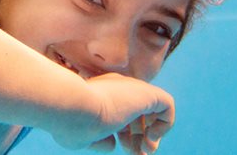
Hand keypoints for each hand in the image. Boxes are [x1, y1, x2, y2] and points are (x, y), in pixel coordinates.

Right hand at [47, 73, 174, 152]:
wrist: (71, 107)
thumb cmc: (70, 123)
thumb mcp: (82, 137)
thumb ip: (99, 140)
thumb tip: (113, 144)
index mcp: (99, 95)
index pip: (120, 112)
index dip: (125, 134)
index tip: (123, 148)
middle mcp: (116, 88)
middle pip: (137, 112)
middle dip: (139, 137)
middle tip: (138, 154)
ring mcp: (131, 89)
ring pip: (152, 110)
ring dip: (152, 134)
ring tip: (147, 150)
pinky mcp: (146, 93)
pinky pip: (166, 106)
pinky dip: (164, 124)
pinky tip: (150, 138)